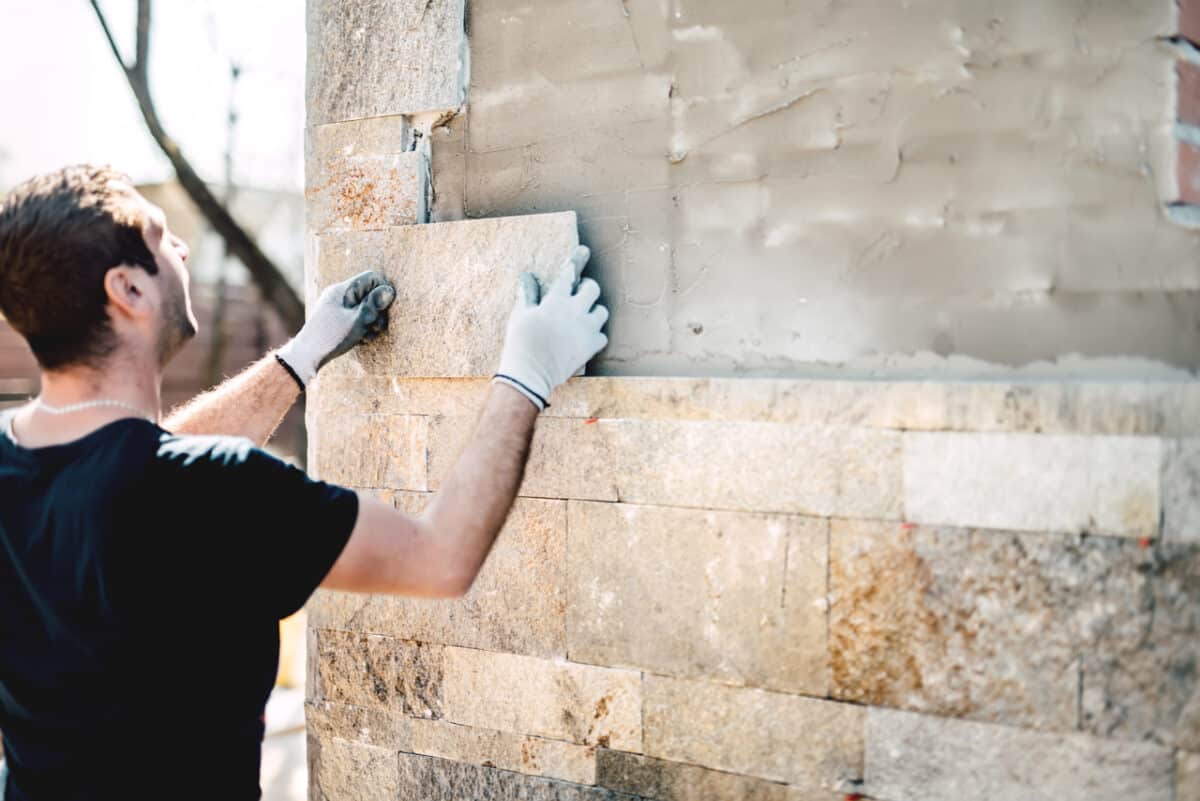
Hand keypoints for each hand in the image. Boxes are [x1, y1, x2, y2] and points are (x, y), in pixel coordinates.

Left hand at [277, 271, 395, 386]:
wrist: (306, 355)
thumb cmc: (331, 337)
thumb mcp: (357, 320)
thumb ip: (373, 304)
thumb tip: (389, 290)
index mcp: (342, 290)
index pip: (371, 278)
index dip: (382, 290)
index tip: (385, 308)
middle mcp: (339, 294)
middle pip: (369, 293)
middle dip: (377, 310)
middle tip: (375, 327)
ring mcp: (336, 306)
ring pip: (363, 307)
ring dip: (371, 321)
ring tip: (367, 335)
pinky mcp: (335, 318)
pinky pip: (355, 316)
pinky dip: (361, 326)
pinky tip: (361, 339)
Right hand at [493, 246, 608, 409]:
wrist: (531, 372)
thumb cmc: (521, 341)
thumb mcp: (521, 314)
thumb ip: (528, 294)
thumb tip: (527, 276)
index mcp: (556, 299)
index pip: (569, 273)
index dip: (577, 260)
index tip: (584, 251)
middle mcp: (575, 310)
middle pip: (592, 288)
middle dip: (587, 288)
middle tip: (579, 293)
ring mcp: (586, 328)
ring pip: (602, 311)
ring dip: (594, 311)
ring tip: (583, 317)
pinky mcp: (591, 346)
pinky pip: (602, 335)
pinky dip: (596, 336)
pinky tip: (585, 338)